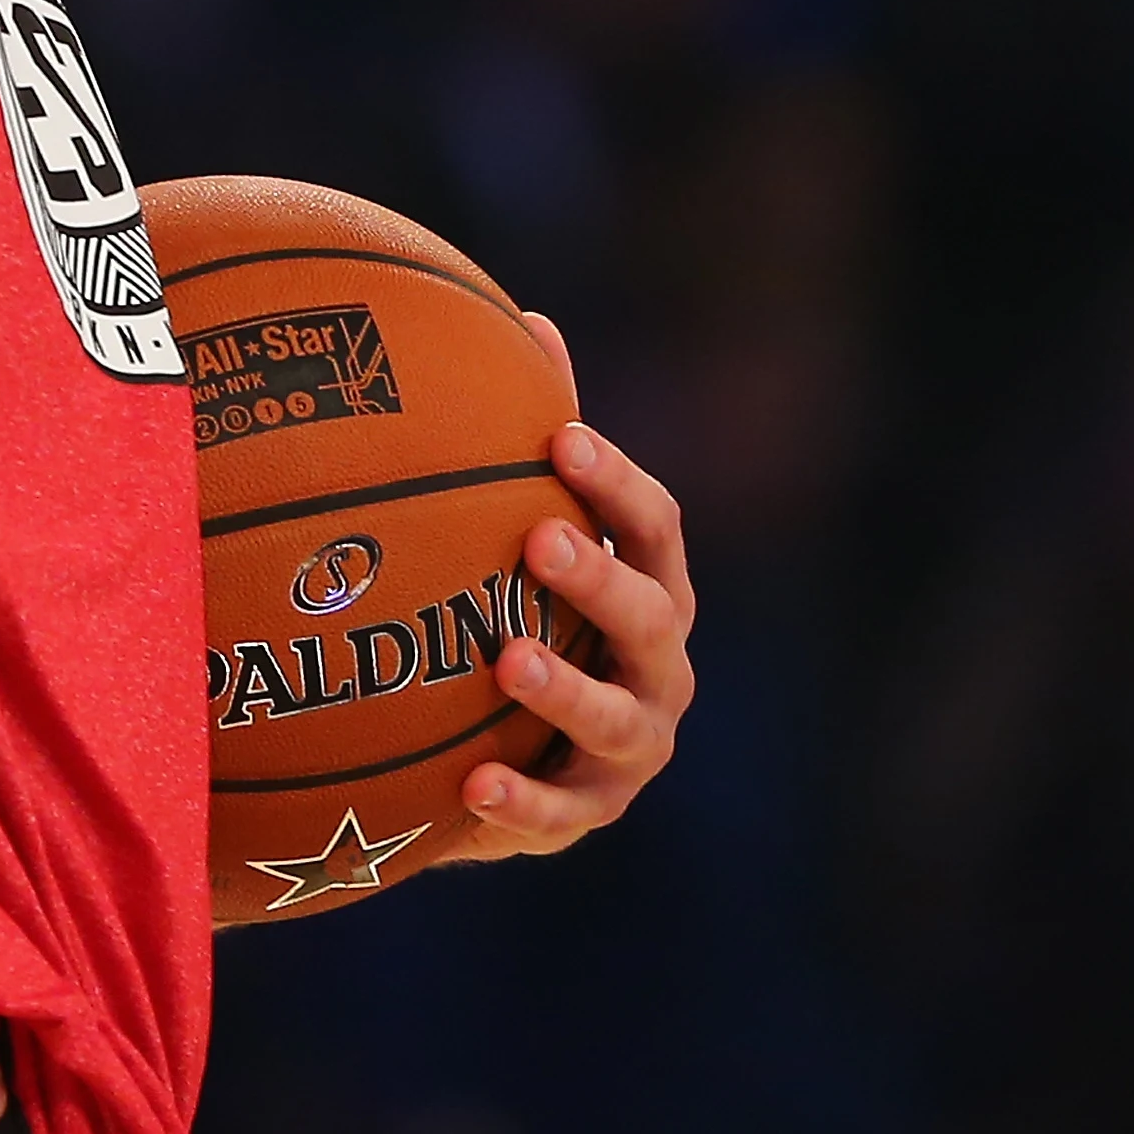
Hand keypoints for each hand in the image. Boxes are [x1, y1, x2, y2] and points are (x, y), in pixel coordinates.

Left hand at [440, 368, 694, 859]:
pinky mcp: (588, 813)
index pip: (657, 526)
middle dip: (600, 579)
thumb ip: (540, 437)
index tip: (562, 440)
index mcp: (655, 585)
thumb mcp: (535, 529)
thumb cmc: (531, 614)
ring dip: (567, 688)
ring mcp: (634, 745)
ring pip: (618, 719)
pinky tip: (472, 780)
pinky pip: (561, 815)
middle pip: (652, 615)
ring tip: (505, 660)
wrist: (517, 750)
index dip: (618, 484)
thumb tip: (528, 318)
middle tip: (538, 540)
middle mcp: (661, 665)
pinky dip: (522, 803)